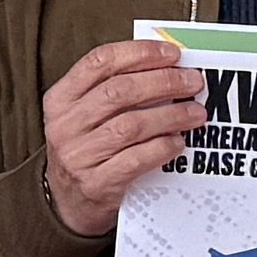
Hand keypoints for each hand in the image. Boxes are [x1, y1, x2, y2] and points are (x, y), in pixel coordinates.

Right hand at [41, 35, 204, 235]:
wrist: (68, 203)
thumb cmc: (86, 150)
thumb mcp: (85, 115)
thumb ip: (115, 90)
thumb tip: (168, 68)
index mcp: (60, 99)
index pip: (100, 62)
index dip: (139, 53)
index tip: (172, 54)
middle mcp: (65, 125)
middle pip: (119, 91)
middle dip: (163, 82)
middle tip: (193, 82)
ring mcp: (78, 156)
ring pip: (131, 125)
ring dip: (171, 115)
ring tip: (195, 112)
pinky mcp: (95, 183)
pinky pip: (136, 159)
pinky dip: (162, 147)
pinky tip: (178, 142)